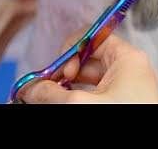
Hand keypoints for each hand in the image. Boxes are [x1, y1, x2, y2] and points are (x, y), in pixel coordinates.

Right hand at [20, 33, 157, 103]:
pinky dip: (79, 97)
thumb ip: (50, 92)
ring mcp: (127, 88)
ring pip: (88, 79)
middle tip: (50, 88)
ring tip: (56, 98)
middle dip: (64, 73)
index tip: (58, 71)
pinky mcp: (123, 103)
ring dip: (69, 87)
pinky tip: (68, 103)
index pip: (91, 37)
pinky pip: (95, 94)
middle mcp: (129, 69)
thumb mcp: (80, 103)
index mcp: (127, 58)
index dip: (69, 50)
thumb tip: (29, 88)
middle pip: (86, 60)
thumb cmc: (122, 119)